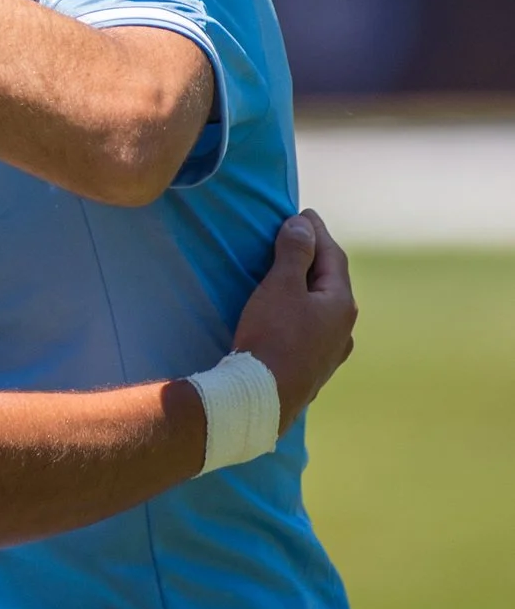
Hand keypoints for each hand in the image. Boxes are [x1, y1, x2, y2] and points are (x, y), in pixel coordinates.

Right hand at [230, 209, 355, 429]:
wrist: (264, 396)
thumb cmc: (273, 335)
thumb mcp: (281, 286)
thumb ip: (294, 253)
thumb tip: (303, 224)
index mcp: (341, 303)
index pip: (333, 256)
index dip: (317, 231)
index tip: (302, 212)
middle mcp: (344, 328)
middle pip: (332, 282)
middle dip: (316, 257)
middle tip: (296, 236)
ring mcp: (332, 352)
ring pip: (324, 308)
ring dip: (310, 287)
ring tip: (293, 275)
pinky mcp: (315, 369)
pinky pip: (314, 328)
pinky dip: (304, 310)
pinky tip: (294, 317)